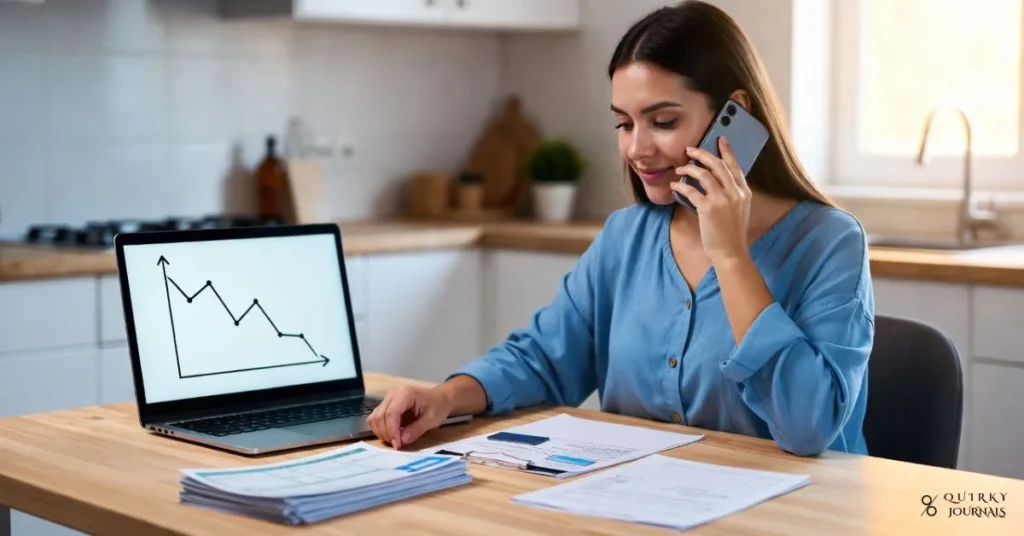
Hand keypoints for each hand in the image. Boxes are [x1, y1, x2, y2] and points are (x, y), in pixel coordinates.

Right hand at [366, 385, 453, 448]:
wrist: (439, 398)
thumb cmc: (437, 406)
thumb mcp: (432, 419)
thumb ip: (417, 429)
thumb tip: (402, 440)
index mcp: (405, 394)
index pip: (391, 414)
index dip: (392, 431)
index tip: (398, 445)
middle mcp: (392, 394)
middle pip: (380, 417)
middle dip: (387, 434)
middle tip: (398, 445)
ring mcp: (387, 398)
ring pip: (374, 418)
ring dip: (382, 432)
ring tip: (395, 440)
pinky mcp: (385, 405)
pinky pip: (375, 419)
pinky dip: (380, 429)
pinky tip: (391, 434)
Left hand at [670, 136, 751, 264]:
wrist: (731, 252)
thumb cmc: (731, 233)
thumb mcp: (738, 210)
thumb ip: (731, 194)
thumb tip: (715, 182)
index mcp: (743, 192)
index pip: (734, 165)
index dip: (726, 151)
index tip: (720, 139)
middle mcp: (734, 192)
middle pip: (717, 164)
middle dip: (702, 154)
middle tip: (690, 149)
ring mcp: (722, 200)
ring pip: (703, 174)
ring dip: (689, 168)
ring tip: (680, 169)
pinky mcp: (708, 208)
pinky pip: (691, 190)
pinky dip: (680, 186)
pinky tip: (675, 186)